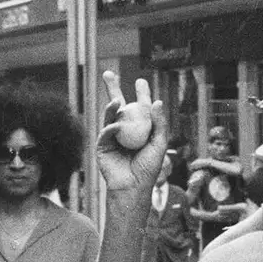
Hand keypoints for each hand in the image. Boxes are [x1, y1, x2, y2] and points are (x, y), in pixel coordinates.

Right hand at [96, 73, 168, 194]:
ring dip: (111, 107)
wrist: (133, 188)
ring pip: (110, 116)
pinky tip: (116, 126)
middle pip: (118, 106)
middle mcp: (125, 131)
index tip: (141, 82)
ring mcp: (112, 137)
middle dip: (112, 89)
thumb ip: (159, 124)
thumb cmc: (148, 169)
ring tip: (116, 100)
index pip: (139, 108)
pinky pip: (105, 132)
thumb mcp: (158, 144)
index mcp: (140, 129)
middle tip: (108, 73)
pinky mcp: (102, 146)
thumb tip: (157, 101)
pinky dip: (110, 127)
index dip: (140, 95)